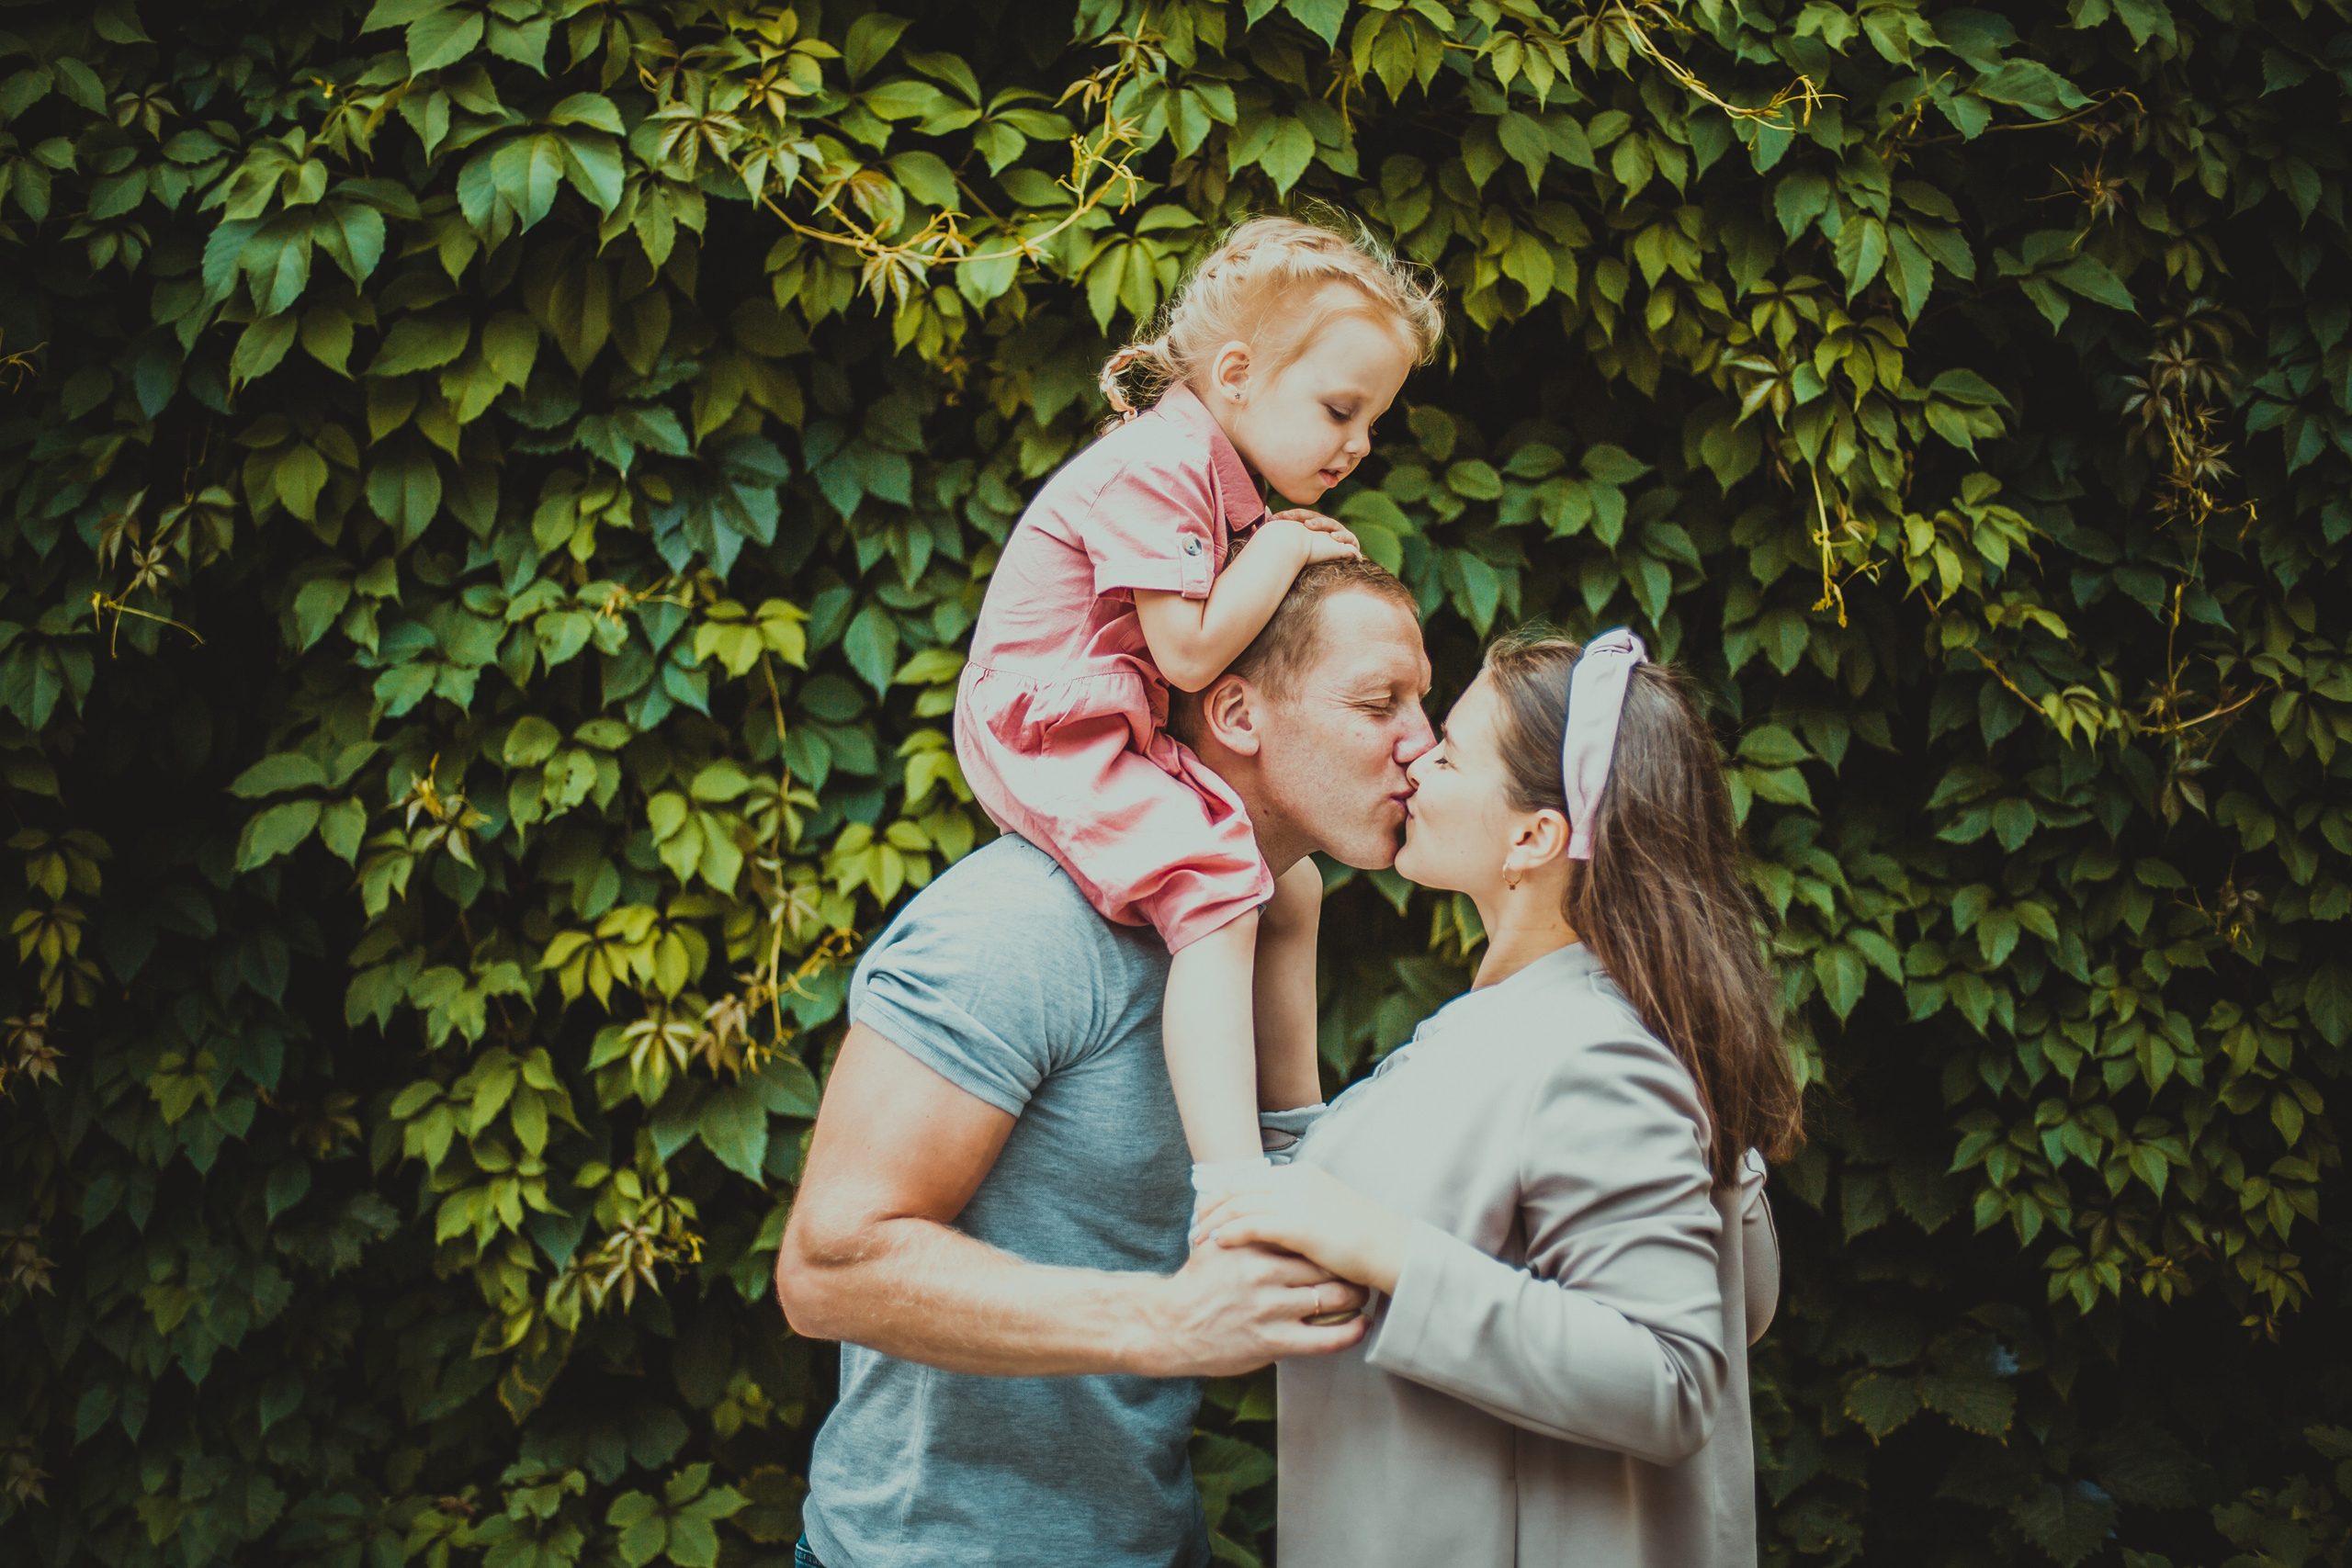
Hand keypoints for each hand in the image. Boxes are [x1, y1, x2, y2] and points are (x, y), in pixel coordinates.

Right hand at [1130, 1239, 1368, 1377]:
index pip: (1306, 1234)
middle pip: (1325, 1263)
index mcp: (1251, 1243)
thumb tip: (1275, 1204)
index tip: (1342, 1243)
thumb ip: (1248, 1226)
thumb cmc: (1198, 1284)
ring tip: (1361, 1294)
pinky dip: (1351, 1332)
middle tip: (1359, 1267)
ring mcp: (1269, 1308)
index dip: (1331, 1239)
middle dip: (1348, 1266)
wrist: (1168, 1327)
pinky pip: (1326, 1339)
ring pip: (1332, 1299)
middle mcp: (1263, 1272)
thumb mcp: (1218, 1242)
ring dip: (1354, 1297)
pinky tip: (1360, 1326)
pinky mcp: (1272, 1342)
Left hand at [1191, 1164, 1412, 1295]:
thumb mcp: (1327, 1215)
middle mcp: (1296, 1180)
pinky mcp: (1297, 1223)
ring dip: (1213, 1222)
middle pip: (1238, 1187)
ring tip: (1197, 1239)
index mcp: (1302, 1175)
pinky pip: (1250, 1224)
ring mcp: (1296, 1199)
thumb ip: (1299, 1211)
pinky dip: (1228, 1232)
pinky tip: (1216, 1244)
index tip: (1207, 1213)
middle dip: (1211, 1207)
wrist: (1390, 1249)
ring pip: (1239, 1205)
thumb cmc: (1362, 1241)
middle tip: (1193, 1227)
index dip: (1224, 1195)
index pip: (1250, 1179)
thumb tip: (1273, 1225)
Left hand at [1263, 510, 1360, 565]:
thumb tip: (1251, 529)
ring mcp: (1340, 534)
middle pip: (1314, 518)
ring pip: (1331, 524)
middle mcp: (1326, 528)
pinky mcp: (1352, 544)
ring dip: (1320, 523)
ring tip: (1309, 525)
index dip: (1288, 516)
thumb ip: (1279, 540)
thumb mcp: (1295, 553)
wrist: (1339, 574)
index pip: (1300, 517)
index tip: (1272, 518)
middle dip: (1302, 516)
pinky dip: (1343, 537)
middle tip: (1289, 517)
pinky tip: (1334, 538)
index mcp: (1313, 527)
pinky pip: (1349, 539)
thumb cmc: (1314, 563)